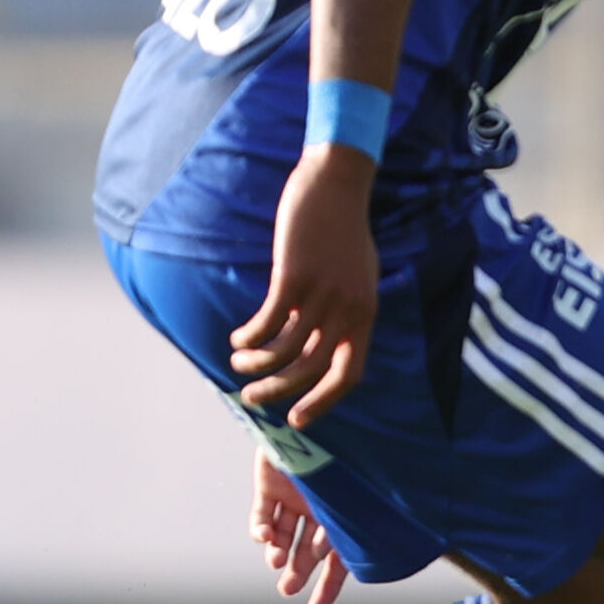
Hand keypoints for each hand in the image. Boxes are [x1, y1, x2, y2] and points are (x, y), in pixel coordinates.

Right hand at [230, 147, 379, 426]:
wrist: (336, 184)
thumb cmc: (341, 232)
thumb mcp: (355, 276)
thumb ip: (343, 310)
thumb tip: (321, 344)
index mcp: (365, 313)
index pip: (350, 373)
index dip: (324, 401)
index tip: (297, 420)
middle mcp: (349, 308)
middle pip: (312, 369)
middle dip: (279, 391)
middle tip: (252, 399)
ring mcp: (324, 292)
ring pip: (286, 350)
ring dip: (256, 364)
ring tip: (238, 362)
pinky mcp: (296, 276)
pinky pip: (268, 322)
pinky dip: (250, 337)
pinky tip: (238, 338)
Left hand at [248, 450, 347, 603]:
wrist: (311, 416)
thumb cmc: (346, 450)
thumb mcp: (357, 492)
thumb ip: (353, 526)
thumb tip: (355, 562)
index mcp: (344, 513)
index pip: (338, 557)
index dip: (328, 585)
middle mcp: (318, 508)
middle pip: (306, 550)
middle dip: (298, 571)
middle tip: (287, 589)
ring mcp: (293, 497)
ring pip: (282, 535)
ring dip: (279, 551)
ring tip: (278, 561)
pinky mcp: (268, 485)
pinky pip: (261, 513)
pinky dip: (260, 529)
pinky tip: (264, 537)